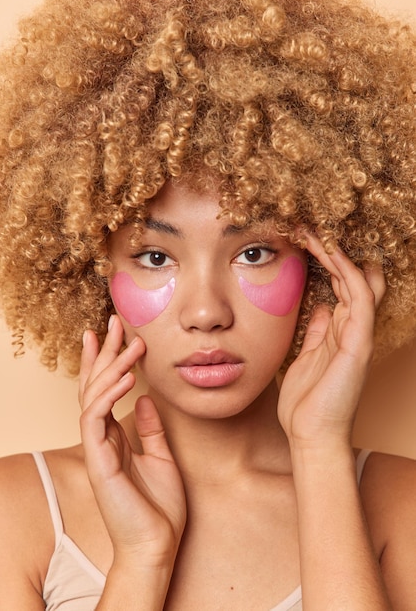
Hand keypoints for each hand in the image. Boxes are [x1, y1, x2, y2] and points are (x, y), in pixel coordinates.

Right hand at [79, 315, 185, 569]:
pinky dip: (108, 393)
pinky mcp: (98, 459)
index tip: (113, 334)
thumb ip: (151, 429)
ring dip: (111, 365)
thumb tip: (146, 400)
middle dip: (103, 352)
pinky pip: (96, 417)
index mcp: (114, 437)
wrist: (157, 544)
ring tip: (129, 341)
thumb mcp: (161, 457)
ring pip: (93, 395)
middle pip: (94, 385)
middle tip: (114, 322)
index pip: (104, 391)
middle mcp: (101, 438)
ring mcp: (97, 448)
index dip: (106, 361)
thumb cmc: (159, 506)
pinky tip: (125, 375)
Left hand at [278, 233, 385, 451]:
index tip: (303, 241)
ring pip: (358, 282)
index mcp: (339, 333)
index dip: (328, 262)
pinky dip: (348, 272)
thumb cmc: (306, 404)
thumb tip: (319, 309)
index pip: (341, 288)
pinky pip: (360, 298)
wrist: (311, 437)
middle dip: (332, 252)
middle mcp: (352, 330)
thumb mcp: (306, 359)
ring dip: (337, 255)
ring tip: (316, 231)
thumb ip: (316, 333)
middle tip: (310, 227)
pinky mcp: (359, 343)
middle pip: (351, 279)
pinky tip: (330, 252)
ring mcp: (359, 336)